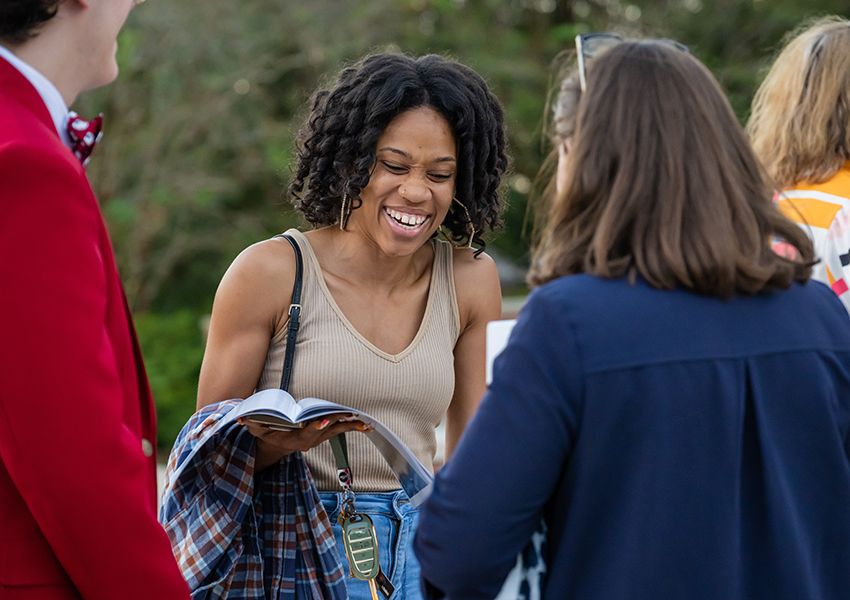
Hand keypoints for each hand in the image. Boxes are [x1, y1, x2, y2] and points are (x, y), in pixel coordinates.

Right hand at [238, 412, 371, 470]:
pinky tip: (366, 424)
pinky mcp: (324, 435)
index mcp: (295, 439)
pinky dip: (353, 426)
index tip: (324, 420)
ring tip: (366, 422)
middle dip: (340, 422)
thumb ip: (251, 424)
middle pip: (327, 430)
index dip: (316, 426)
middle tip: (352, 416)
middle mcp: (310, 441)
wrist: (276, 447)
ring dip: (352, 426)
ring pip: (337, 431)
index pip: (307, 432)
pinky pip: (341, 430)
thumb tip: (243, 419)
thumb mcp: (256, 430)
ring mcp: (319, 439)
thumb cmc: (266, 434)